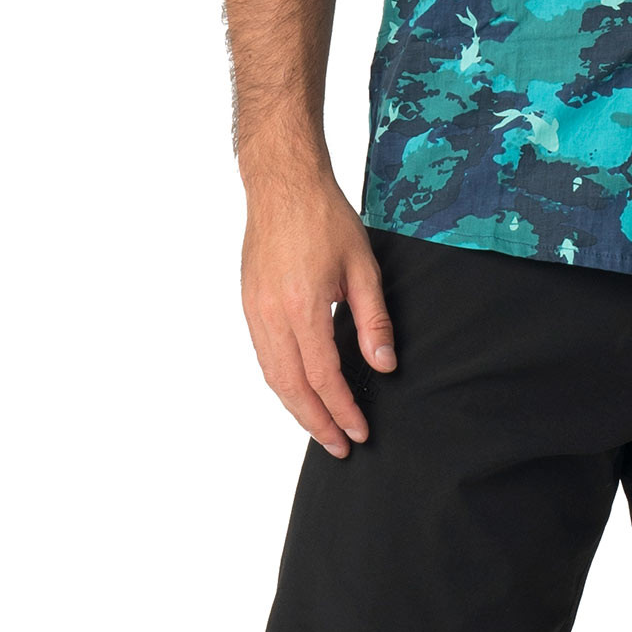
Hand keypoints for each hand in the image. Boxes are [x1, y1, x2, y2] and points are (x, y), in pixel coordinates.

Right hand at [239, 178, 396, 456]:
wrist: (283, 184)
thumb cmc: (325, 218)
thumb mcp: (363, 267)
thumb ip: (373, 321)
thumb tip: (383, 366)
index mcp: (302, 306)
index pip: (323, 376)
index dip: (342, 409)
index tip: (360, 431)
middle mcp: (271, 315)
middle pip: (291, 387)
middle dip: (316, 423)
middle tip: (340, 447)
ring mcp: (254, 311)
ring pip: (272, 376)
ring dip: (296, 408)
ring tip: (321, 428)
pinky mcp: (249, 305)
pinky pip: (263, 356)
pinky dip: (281, 383)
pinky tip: (299, 391)